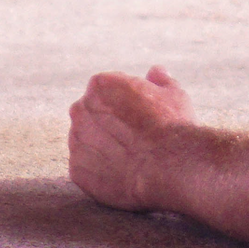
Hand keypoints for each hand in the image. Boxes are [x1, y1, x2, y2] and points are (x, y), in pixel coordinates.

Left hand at [67, 66, 195, 212]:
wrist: (170, 166)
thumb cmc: (172, 126)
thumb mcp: (173, 94)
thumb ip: (159, 80)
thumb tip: (156, 73)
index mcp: (100, 85)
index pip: (104, 91)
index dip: (123, 104)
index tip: (138, 116)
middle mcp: (81, 109)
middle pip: (89, 115)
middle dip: (106, 124)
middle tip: (132, 138)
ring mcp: (76, 141)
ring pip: (85, 142)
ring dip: (100, 148)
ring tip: (128, 158)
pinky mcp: (77, 170)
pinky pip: (84, 168)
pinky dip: (98, 172)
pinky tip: (120, 174)